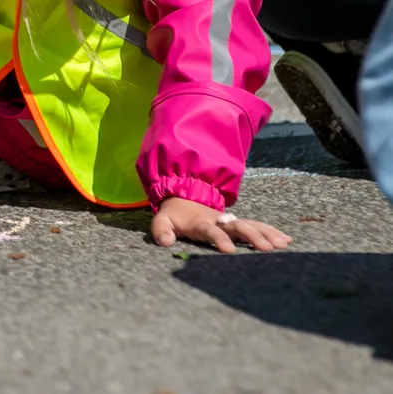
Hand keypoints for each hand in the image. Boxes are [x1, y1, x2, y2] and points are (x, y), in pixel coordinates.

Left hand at [151, 197, 292, 253]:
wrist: (182, 196)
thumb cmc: (174, 215)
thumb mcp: (162, 221)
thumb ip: (161, 231)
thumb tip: (165, 243)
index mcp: (201, 222)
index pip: (211, 230)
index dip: (219, 239)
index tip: (229, 251)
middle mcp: (219, 220)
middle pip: (238, 227)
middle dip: (252, 237)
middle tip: (267, 250)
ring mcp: (230, 221)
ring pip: (251, 225)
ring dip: (267, 234)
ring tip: (283, 245)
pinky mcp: (237, 223)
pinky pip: (257, 226)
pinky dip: (271, 231)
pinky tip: (287, 240)